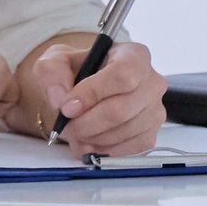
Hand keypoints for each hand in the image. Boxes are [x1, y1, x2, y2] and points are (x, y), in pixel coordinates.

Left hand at [7, 38, 166, 155]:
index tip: (67, 107)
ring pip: (123, 132)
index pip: (122, 75)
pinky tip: (90, 141)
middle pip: (121, 109)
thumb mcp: (56, 61)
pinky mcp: (150, 135)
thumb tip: (60, 98)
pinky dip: (103, 150)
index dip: (92, 94)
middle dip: (86, 123)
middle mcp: (151, 82)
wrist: (85, 93)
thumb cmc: (77, 73)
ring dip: (92, 138)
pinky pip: (129, 149)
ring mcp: (154, 110)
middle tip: (66, 127)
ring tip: (75, 133)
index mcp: (133, 55)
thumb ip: (52, 71)